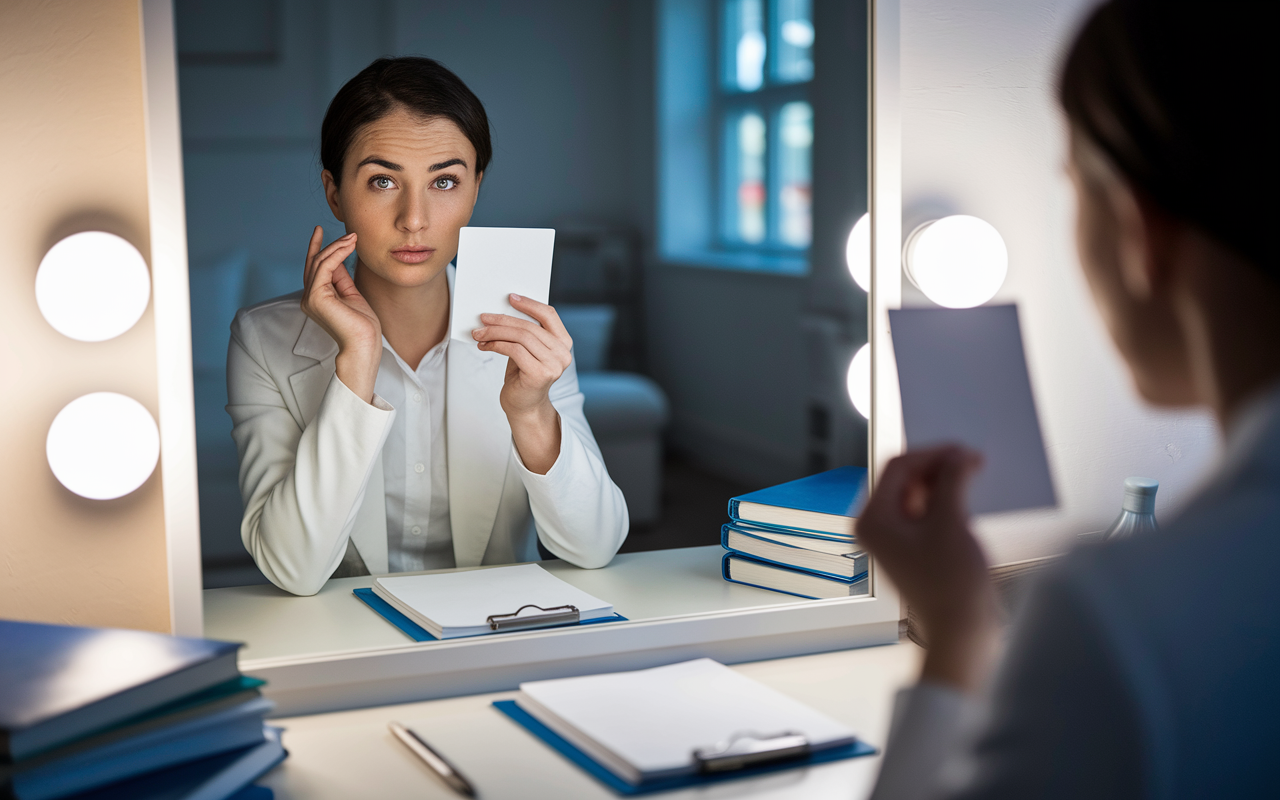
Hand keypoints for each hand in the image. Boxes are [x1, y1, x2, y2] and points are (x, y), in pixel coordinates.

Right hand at [299, 227, 381, 402]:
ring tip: (353, 238)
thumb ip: (341, 278)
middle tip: (350, 234)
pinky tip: (349, 246)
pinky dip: (337, 254)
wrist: (364, 344)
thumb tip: (339, 259)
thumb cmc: (362, 326)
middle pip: (315, 263)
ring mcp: (310, 298)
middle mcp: (309, 298)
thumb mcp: (351, 294)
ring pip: (320, 262)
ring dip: (337, 247)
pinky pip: (325, 267)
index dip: (316, 248)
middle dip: (330, 244)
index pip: (313, 268)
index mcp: (316, 298)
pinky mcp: (316, 297)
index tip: (320, 231)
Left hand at [472, 294, 573, 472]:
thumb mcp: (527, 350)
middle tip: (483, 318)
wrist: (524, 407)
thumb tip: (501, 311)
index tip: (510, 298)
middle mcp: (562, 353)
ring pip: (520, 337)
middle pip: (529, 326)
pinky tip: (484, 346)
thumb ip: (525, 332)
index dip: (529, 304)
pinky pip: (514, 350)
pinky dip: (495, 345)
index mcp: (563, 343)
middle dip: (502, 320)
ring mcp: (554, 365)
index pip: (549, 315)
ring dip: (495, 332)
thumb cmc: (524, 376)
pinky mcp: (540, 374)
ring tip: (478, 333)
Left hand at [856, 446, 1000, 692]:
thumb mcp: (952, 522)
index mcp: (872, 519)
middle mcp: (876, 527)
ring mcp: (894, 539)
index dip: (932, 453)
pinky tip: (969, 498)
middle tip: (971, 459)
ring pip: (918, 494)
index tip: (962, 449)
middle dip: (938, 467)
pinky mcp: (914, 549)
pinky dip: (946, 501)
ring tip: (974, 476)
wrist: (962, 632)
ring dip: (944, 483)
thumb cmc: (951, 586)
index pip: (898, 467)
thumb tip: (958, 456)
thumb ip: (952, 480)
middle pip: (905, 479)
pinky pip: (927, 513)